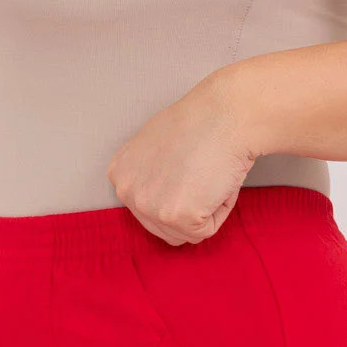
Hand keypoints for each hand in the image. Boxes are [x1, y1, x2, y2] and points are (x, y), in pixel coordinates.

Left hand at [107, 70, 259, 244]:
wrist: (226, 114)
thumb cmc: (201, 122)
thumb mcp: (154, 146)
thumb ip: (151, 175)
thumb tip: (164, 193)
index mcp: (119, 174)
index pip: (148, 208)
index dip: (178, 192)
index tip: (187, 167)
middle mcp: (126, 191)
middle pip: (163, 227)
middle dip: (189, 206)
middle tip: (201, 171)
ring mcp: (148, 206)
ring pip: (184, 233)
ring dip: (204, 210)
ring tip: (207, 175)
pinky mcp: (175, 217)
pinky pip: (205, 231)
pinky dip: (219, 210)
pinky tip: (215, 180)